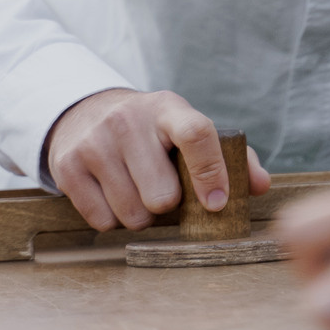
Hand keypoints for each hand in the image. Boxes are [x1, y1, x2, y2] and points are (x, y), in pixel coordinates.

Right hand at [43, 88, 271, 231]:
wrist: (85, 113)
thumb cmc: (151, 131)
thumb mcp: (185, 128)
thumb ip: (231, 156)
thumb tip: (260, 186)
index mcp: (167, 108)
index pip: (197, 134)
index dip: (212, 173)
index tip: (217, 204)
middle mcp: (128, 121)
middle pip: (162, 194)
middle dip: (168, 205)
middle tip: (163, 193)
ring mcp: (95, 143)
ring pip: (132, 214)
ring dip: (141, 216)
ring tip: (137, 192)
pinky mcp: (68, 166)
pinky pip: (102, 221)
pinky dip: (113, 219)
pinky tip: (112, 194)